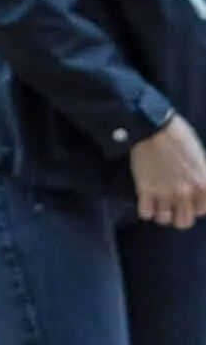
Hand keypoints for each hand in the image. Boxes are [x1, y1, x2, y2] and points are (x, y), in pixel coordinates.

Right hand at [130, 114, 205, 228]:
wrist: (150, 123)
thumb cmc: (177, 133)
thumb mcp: (199, 154)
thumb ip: (201, 175)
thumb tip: (200, 187)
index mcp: (202, 184)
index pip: (202, 211)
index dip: (194, 204)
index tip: (188, 197)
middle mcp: (185, 193)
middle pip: (184, 222)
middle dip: (178, 213)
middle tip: (172, 202)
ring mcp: (164, 193)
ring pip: (164, 220)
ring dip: (161, 211)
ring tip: (157, 201)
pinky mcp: (145, 190)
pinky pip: (145, 214)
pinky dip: (145, 208)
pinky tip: (145, 198)